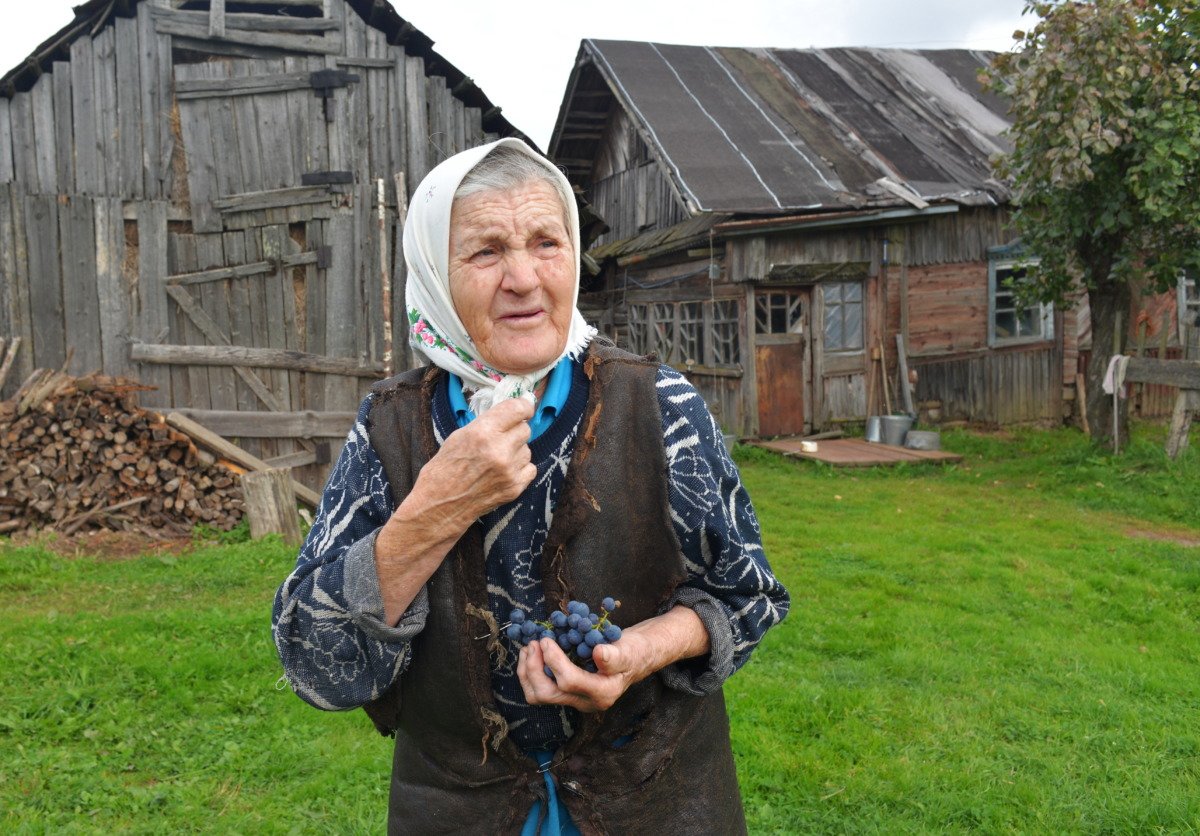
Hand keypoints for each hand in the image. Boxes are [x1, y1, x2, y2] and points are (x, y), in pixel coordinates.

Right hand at [374, 396, 535, 624]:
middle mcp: (499, 450)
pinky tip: (503, 471)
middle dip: (514, 430)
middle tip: (499, 438)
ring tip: (495, 459)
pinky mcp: (515, 487)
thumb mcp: (459, 436)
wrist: (440, 505)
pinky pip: (530, 468)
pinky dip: (520, 468)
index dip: (523, 406)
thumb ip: (488, 422)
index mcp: (482, 433)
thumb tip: (515, 409)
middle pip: (525, 429)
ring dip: (516, 450)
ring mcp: (509, 471)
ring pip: (527, 449)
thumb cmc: (444, 468)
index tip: (523, 407)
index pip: (518, 409)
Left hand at [515, 607, 710, 712]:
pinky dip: (531, 671)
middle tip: (532, 643)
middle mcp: (586, 702)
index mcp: (602, 693)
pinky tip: (532, 653)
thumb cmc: (634, 651)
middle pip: (547, 695)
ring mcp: (575, 700)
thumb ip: (614, 655)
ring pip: (538, 696)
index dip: (553, 659)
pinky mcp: (568, 693)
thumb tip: (599, 653)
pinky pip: (541, 689)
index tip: (545, 639)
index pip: (569, 681)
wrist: (637, 658)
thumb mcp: (628, 649)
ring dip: (527, 672)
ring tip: (528, 648)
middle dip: (533, 669)